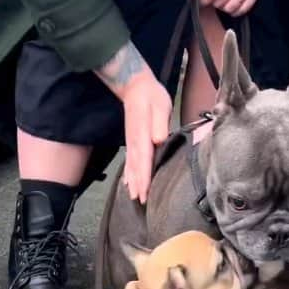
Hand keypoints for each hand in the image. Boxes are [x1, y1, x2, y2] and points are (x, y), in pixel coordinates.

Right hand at [95, 42, 170, 202]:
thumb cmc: (152, 97)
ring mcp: (131, 142)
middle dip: (139, 185)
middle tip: (141, 201)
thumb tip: (159, 139)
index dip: (144, 177)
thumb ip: (160, 123)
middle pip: (136, 167)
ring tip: (134, 197)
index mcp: (142, 134)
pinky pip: (129, 161)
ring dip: (133, 182)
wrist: (136, 87)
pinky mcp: (132, 142)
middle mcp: (134, 142)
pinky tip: (128, 183)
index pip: (144, 159)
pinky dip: (128, 173)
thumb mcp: (160, 105)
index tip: (145, 191)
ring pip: (131, 166)